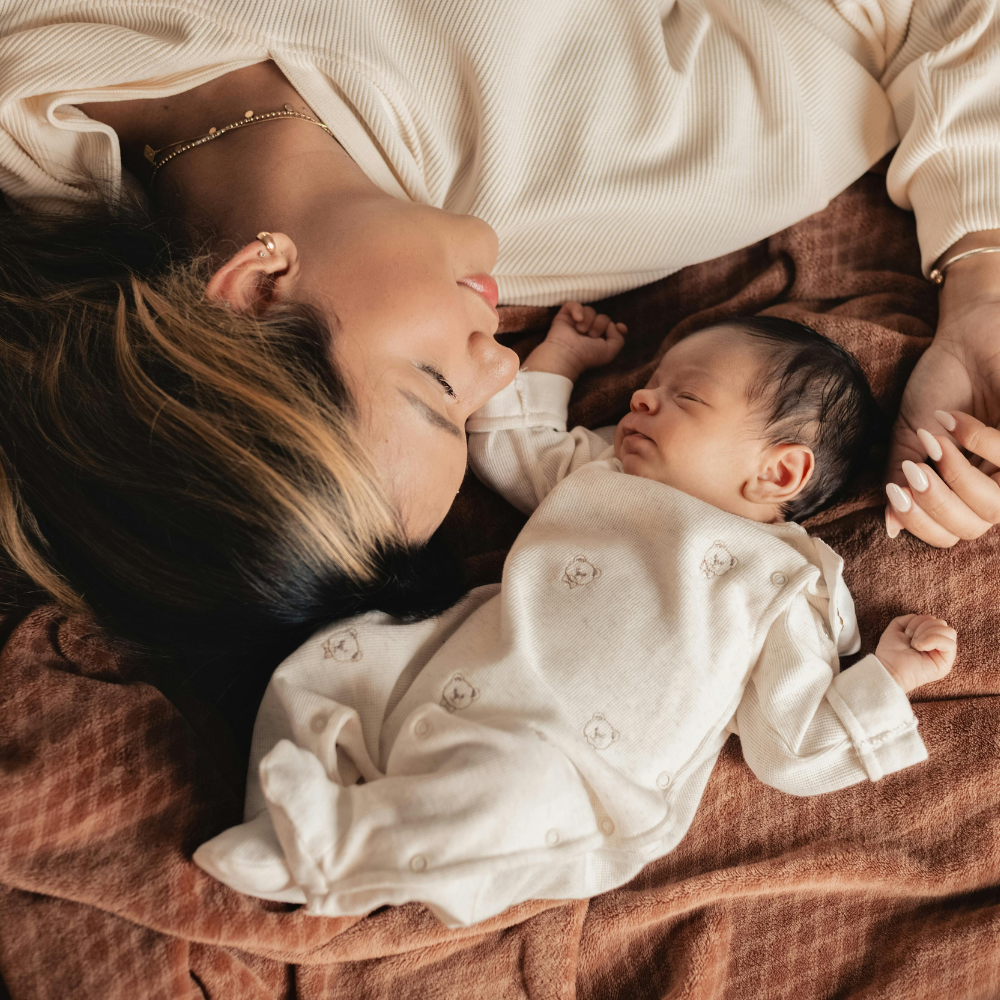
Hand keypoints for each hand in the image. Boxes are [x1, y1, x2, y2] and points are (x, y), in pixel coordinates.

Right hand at [522, 301, 626, 380]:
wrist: (567, 354)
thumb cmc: (587, 356)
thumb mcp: (610, 352)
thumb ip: (619, 338)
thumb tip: (613, 325)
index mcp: (598, 339)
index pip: (611, 327)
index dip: (617, 326)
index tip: (619, 327)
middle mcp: (588, 330)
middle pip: (602, 317)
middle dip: (600, 325)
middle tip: (591, 336)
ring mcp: (576, 322)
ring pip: (590, 310)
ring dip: (588, 321)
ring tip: (581, 331)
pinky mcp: (564, 316)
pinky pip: (573, 304)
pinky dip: (577, 310)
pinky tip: (577, 319)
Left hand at [875, 614, 955, 692]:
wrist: (888, 668)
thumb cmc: (890, 651)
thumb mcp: (897, 628)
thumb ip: (910, 619)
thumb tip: (923, 617)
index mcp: (928, 637)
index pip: (934, 620)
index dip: (919, 620)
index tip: (906, 633)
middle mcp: (937, 645)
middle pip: (942, 623)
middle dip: (923, 626)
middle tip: (911, 639)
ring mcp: (943, 654)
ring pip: (949, 631)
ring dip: (928, 633)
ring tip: (916, 644)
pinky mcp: (946, 663)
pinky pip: (950, 644)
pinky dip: (933, 640)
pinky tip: (920, 647)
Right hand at [885, 236, 999, 545]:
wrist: (965, 338)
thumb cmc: (940, 386)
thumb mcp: (908, 437)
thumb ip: (898, 480)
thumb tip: (890, 527)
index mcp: (966, 489)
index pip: (950, 535)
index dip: (920, 523)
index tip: (895, 489)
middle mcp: (995, 483)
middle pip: (971, 528)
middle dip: (933, 502)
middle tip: (913, 467)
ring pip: (993, 508)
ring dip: (956, 477)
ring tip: (934, 442)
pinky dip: (975, 442)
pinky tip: (955, 421)